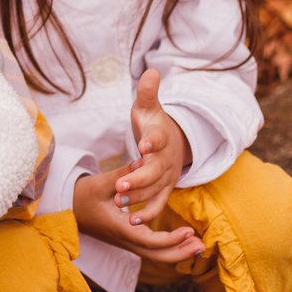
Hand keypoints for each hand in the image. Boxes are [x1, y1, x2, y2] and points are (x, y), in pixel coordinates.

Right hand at [73, 165, 203, 263]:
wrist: (63, 207)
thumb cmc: (80, 195)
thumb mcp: (100, 183)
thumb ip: (123, 174)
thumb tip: (144, 160)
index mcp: (119, 229)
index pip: (150, 242)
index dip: (172, 240)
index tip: (189, 232)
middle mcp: (124, 239)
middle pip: (157, 256)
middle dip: (181, 253)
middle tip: (201, 246)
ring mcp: (125, 241)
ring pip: (154, 255)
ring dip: (176, 251)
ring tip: (196, 244)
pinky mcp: (125, 237)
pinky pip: (149, 249)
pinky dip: (167, 247)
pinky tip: (179, 239)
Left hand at [115, 69, 192, 225]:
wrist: (172, 142)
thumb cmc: (152, 123)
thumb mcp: (147, 106)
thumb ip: (147, 92)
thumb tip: (151, 70)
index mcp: (161, 136)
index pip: (158, 138)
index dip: (152, 141)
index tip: (144, 145)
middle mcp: (166, 158)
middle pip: (154, 170)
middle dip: (139, 178)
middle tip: (121, 185)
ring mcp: (166, 176)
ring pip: (154, 189)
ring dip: (138, 197)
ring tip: (119, 202)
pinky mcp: (164, 190)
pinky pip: (157, 204)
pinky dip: (146, 213)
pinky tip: (131, 221)